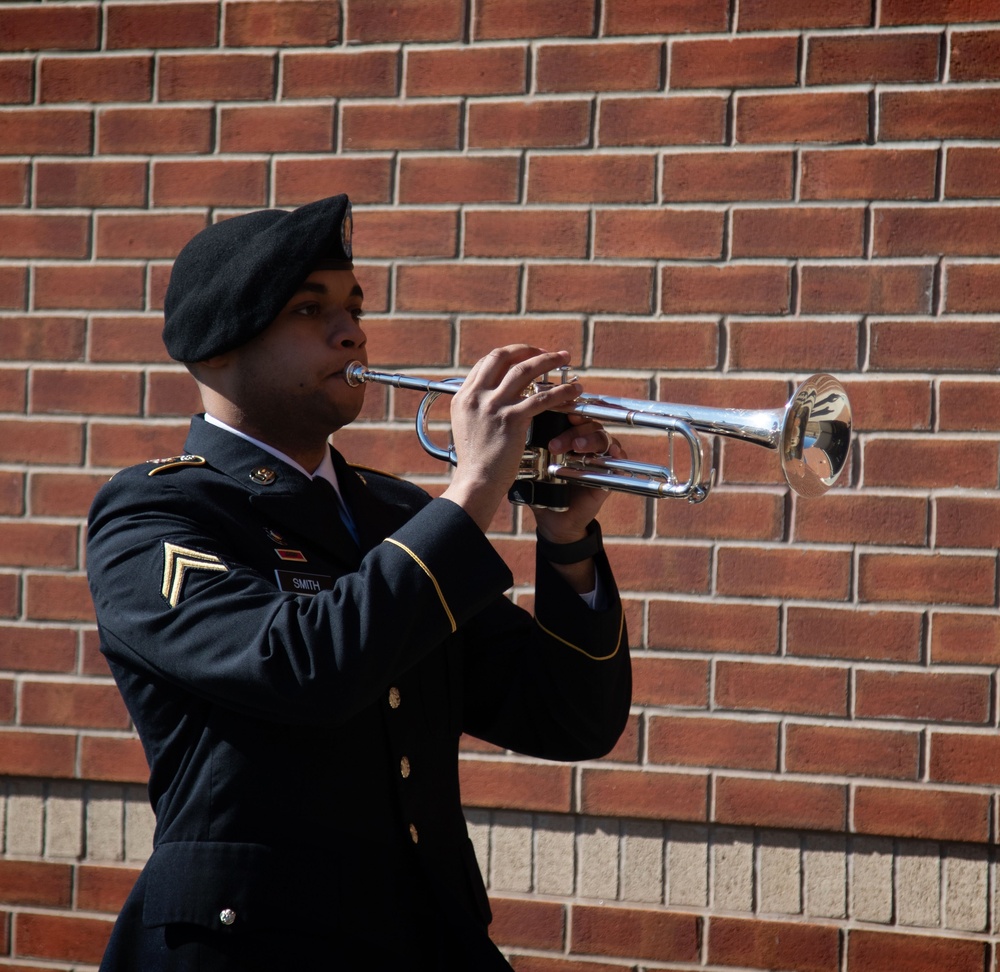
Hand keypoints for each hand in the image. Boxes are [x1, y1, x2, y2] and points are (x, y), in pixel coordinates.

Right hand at [440, 345, 584, 531]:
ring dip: (548, 361)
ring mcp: (493, 406)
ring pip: (524, 371)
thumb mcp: (467, 427)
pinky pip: (541, 398)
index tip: (526, 356)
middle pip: (503, 357)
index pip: (487, 362)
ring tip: (565, 359)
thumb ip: (477, 408)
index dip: (509, 355)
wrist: (476, 482)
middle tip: (546, 352)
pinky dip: (560, 391)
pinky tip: (572, 390)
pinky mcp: (511, 419)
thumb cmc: (475, 462)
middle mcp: (475, 396)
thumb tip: (494, 397)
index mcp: (463, 396)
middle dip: (528, 349)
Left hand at [532, 414, 626, 543]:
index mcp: (567, 438)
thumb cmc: (543, 491)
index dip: (566, 411)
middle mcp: (585, 443)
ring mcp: (599, 457)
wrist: (554, 520)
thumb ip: (528, 451)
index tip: (554, 413)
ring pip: (601, 436)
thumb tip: (516, 430)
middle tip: (554, 445)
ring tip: (576, 447)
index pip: (571, 417)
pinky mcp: (610, 473)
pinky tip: (609, 452)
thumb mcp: (533, 469)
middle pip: (586, 423)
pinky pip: (618, 457)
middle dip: (571, 430)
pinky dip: (616, 452)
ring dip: (590, 439)